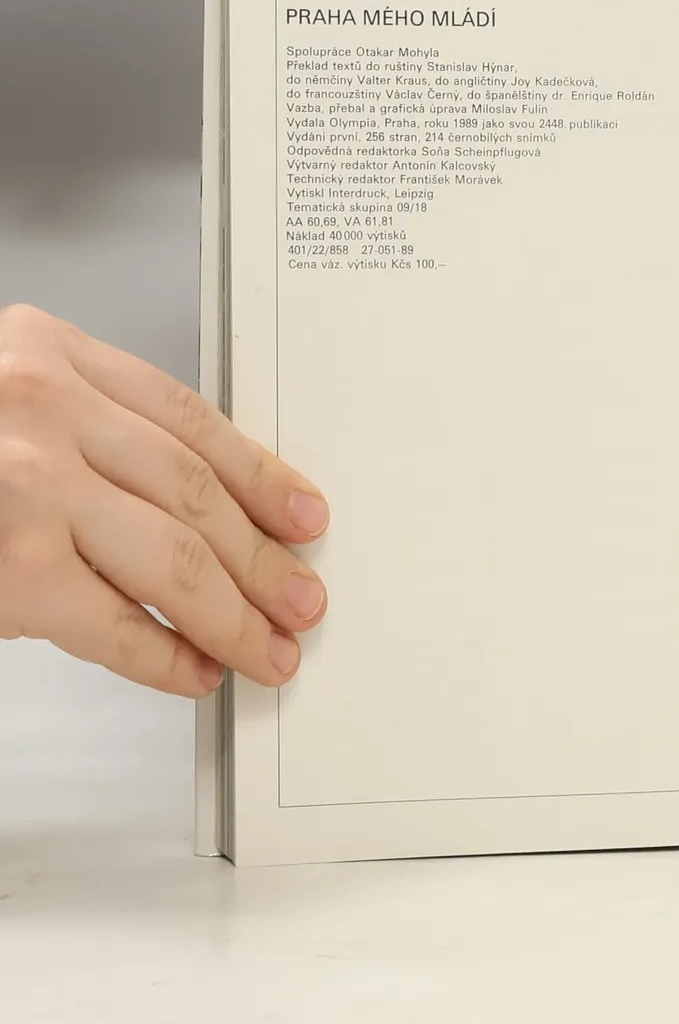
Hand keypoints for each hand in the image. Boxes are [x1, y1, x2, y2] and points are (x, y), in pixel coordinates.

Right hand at [0, 305, 328, 697]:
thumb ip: (80, 428)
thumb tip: (190, 507)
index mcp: (49, 352)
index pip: (191, 419)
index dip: (260, 475)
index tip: (304, 516)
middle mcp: (43, 407)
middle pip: (194, 492)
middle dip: (261, 558)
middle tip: (301, 602)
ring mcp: (26, 486)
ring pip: (174, 557)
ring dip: (233, 614)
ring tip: (267, 649)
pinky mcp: (10, 567)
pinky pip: (112, 620)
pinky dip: (163, 653)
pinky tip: (192, 670)